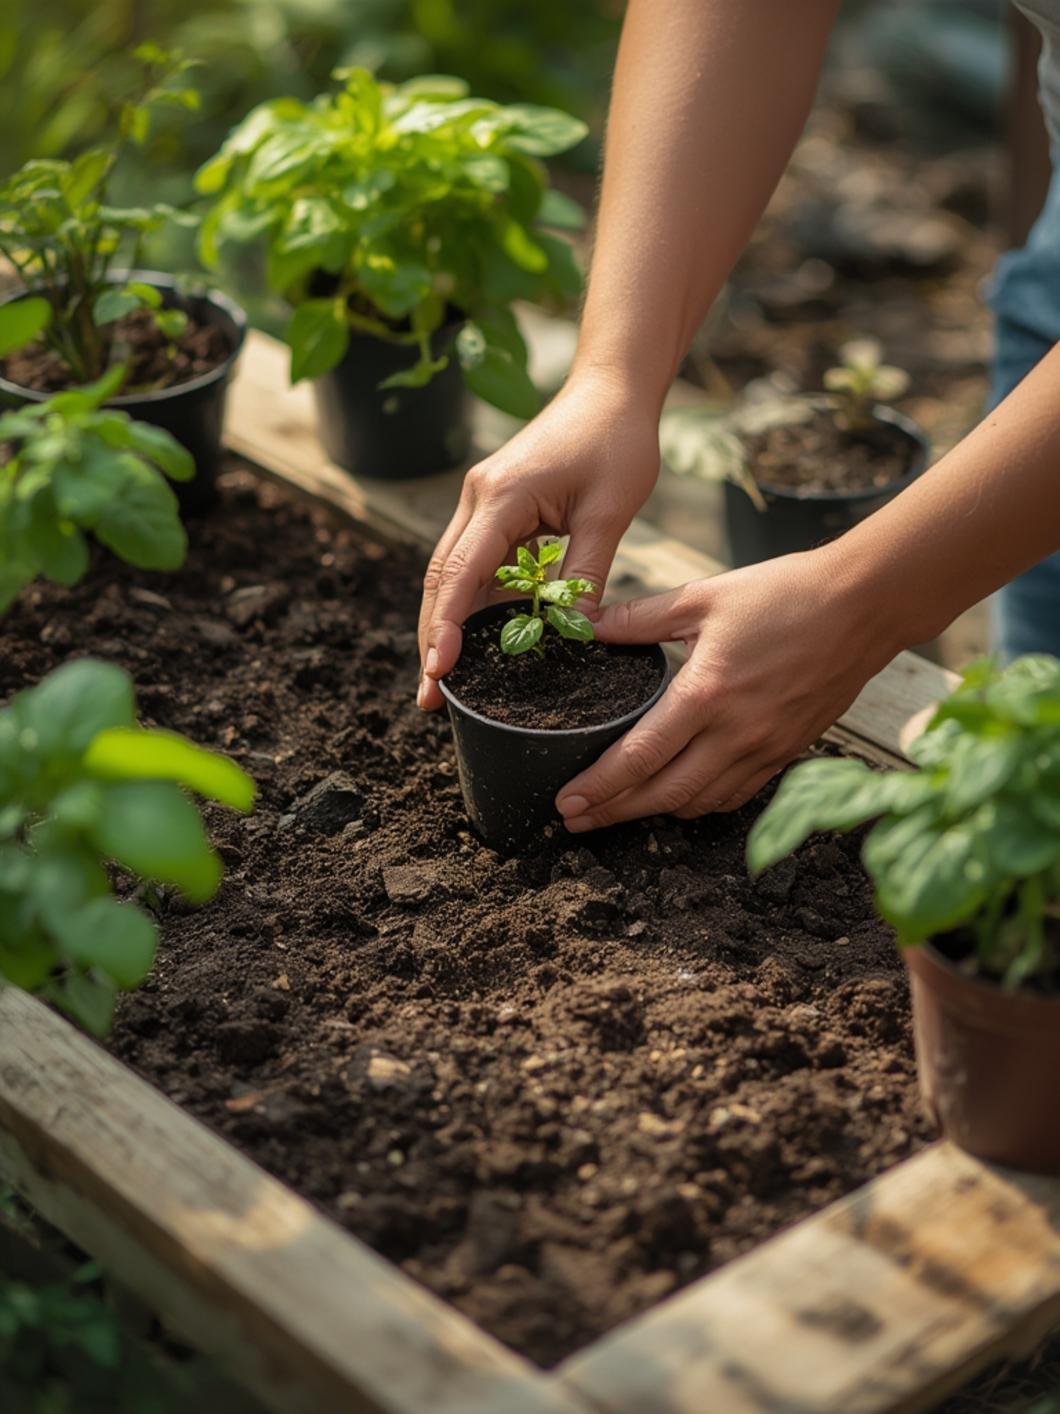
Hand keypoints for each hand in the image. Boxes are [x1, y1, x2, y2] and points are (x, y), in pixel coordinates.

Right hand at [417, 370, 660, 708]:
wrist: (610, 389)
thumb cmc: (616, 441)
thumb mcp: (610, 512)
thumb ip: (585, 575)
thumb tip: (575, 636)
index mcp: (501, 497)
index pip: (460, 571)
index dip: (446, 626)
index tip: (438, 670)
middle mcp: (478, 498)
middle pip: (440, 579)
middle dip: (431, 638)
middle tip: (429, 697)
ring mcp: (482, 502)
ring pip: (451, 574)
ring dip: (446, 624)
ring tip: (443, 679)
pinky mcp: (496, 507)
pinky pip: (475, 562)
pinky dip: (472, 602)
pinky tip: (475, 640)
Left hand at [555, 547, 901, 829]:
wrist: (864, 604)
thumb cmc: (786, 593)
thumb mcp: (704, 597)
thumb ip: (640, 616)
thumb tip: (589, 623)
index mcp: (706, 693)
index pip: (639, 757)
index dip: (600, 787)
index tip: (567, 803)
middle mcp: (735, 732)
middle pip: (663, 794)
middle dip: (615, 812)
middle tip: (576, 821)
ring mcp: (766, 748)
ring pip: (700, 802)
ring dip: (655, 813)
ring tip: (619, 810)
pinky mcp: (788, 752)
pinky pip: (735, 794)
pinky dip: (701, 803)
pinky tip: (680, 797)